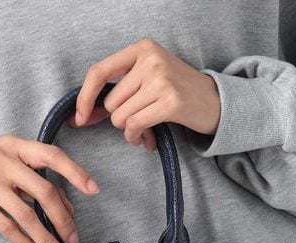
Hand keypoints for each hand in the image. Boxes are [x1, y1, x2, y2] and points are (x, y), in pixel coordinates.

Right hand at [0, 134, 99, 242]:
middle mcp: (2, 160)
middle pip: (42, 191)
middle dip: (62, 220)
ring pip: (25, 215)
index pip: (51, 155)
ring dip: (46, 239)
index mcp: (17, 146)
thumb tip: (69, 211)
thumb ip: (41, 183)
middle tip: (73, 240)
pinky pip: (6, 227)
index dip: (74, 172)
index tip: (93, 189)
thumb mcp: (14, 167)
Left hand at [67, 38, 220, 151]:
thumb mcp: (149, 78)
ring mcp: (161, 79)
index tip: (79, 118)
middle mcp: (151, 60)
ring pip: (120, 117)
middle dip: (119, 119)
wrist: (216, 101)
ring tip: (144, 131)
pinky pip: (135, 126)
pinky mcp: (170, 102)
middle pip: (111, 102)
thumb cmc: (177, 92)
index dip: (84, 97)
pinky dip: (136, 138)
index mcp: (142, 49)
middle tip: (137, 122)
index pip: (99, 72)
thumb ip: (119, 91)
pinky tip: (146, 140)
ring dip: (129, 131)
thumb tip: (82, 114)